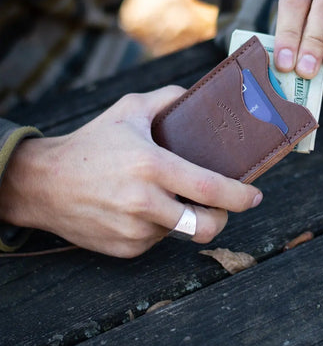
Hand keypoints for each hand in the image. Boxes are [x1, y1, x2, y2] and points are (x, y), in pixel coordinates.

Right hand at [0, 88, 262, 257]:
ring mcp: (133, 230)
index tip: (255, 195)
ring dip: (184, 218)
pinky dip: (159, 227)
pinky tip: (142, 209)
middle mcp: (143, 202)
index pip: (209, 188)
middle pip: (204, 225)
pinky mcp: (124, 249)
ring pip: (180, 232)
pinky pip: (157, 241)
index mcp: (150, 166)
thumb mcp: (129, 110)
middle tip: (221, 205)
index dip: (239, 196)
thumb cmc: (91, 143)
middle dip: (222, 218)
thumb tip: (200, 97)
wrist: (44, 183)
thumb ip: (168, 99)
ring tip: (168, 197)